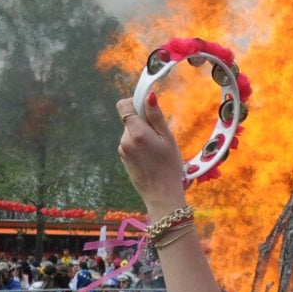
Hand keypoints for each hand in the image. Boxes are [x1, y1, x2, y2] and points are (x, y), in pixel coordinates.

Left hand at [116, 95, 185, 214]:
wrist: (161, 195)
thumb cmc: (169, 167)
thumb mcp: (168, 139)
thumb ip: (156, 117)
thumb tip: (148, 96)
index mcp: (137, 132)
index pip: (124, 105)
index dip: (134, 102)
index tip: (148, 109)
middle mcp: (125, 140)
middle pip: (129, 119)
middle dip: (143, 122)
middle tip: (160, 136)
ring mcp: (123, 150)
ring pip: (131, 132)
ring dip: (142, 135)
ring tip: (157, 150)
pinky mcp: (124, 159)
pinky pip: (131, 144)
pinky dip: (140, 146)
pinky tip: (151, 158)